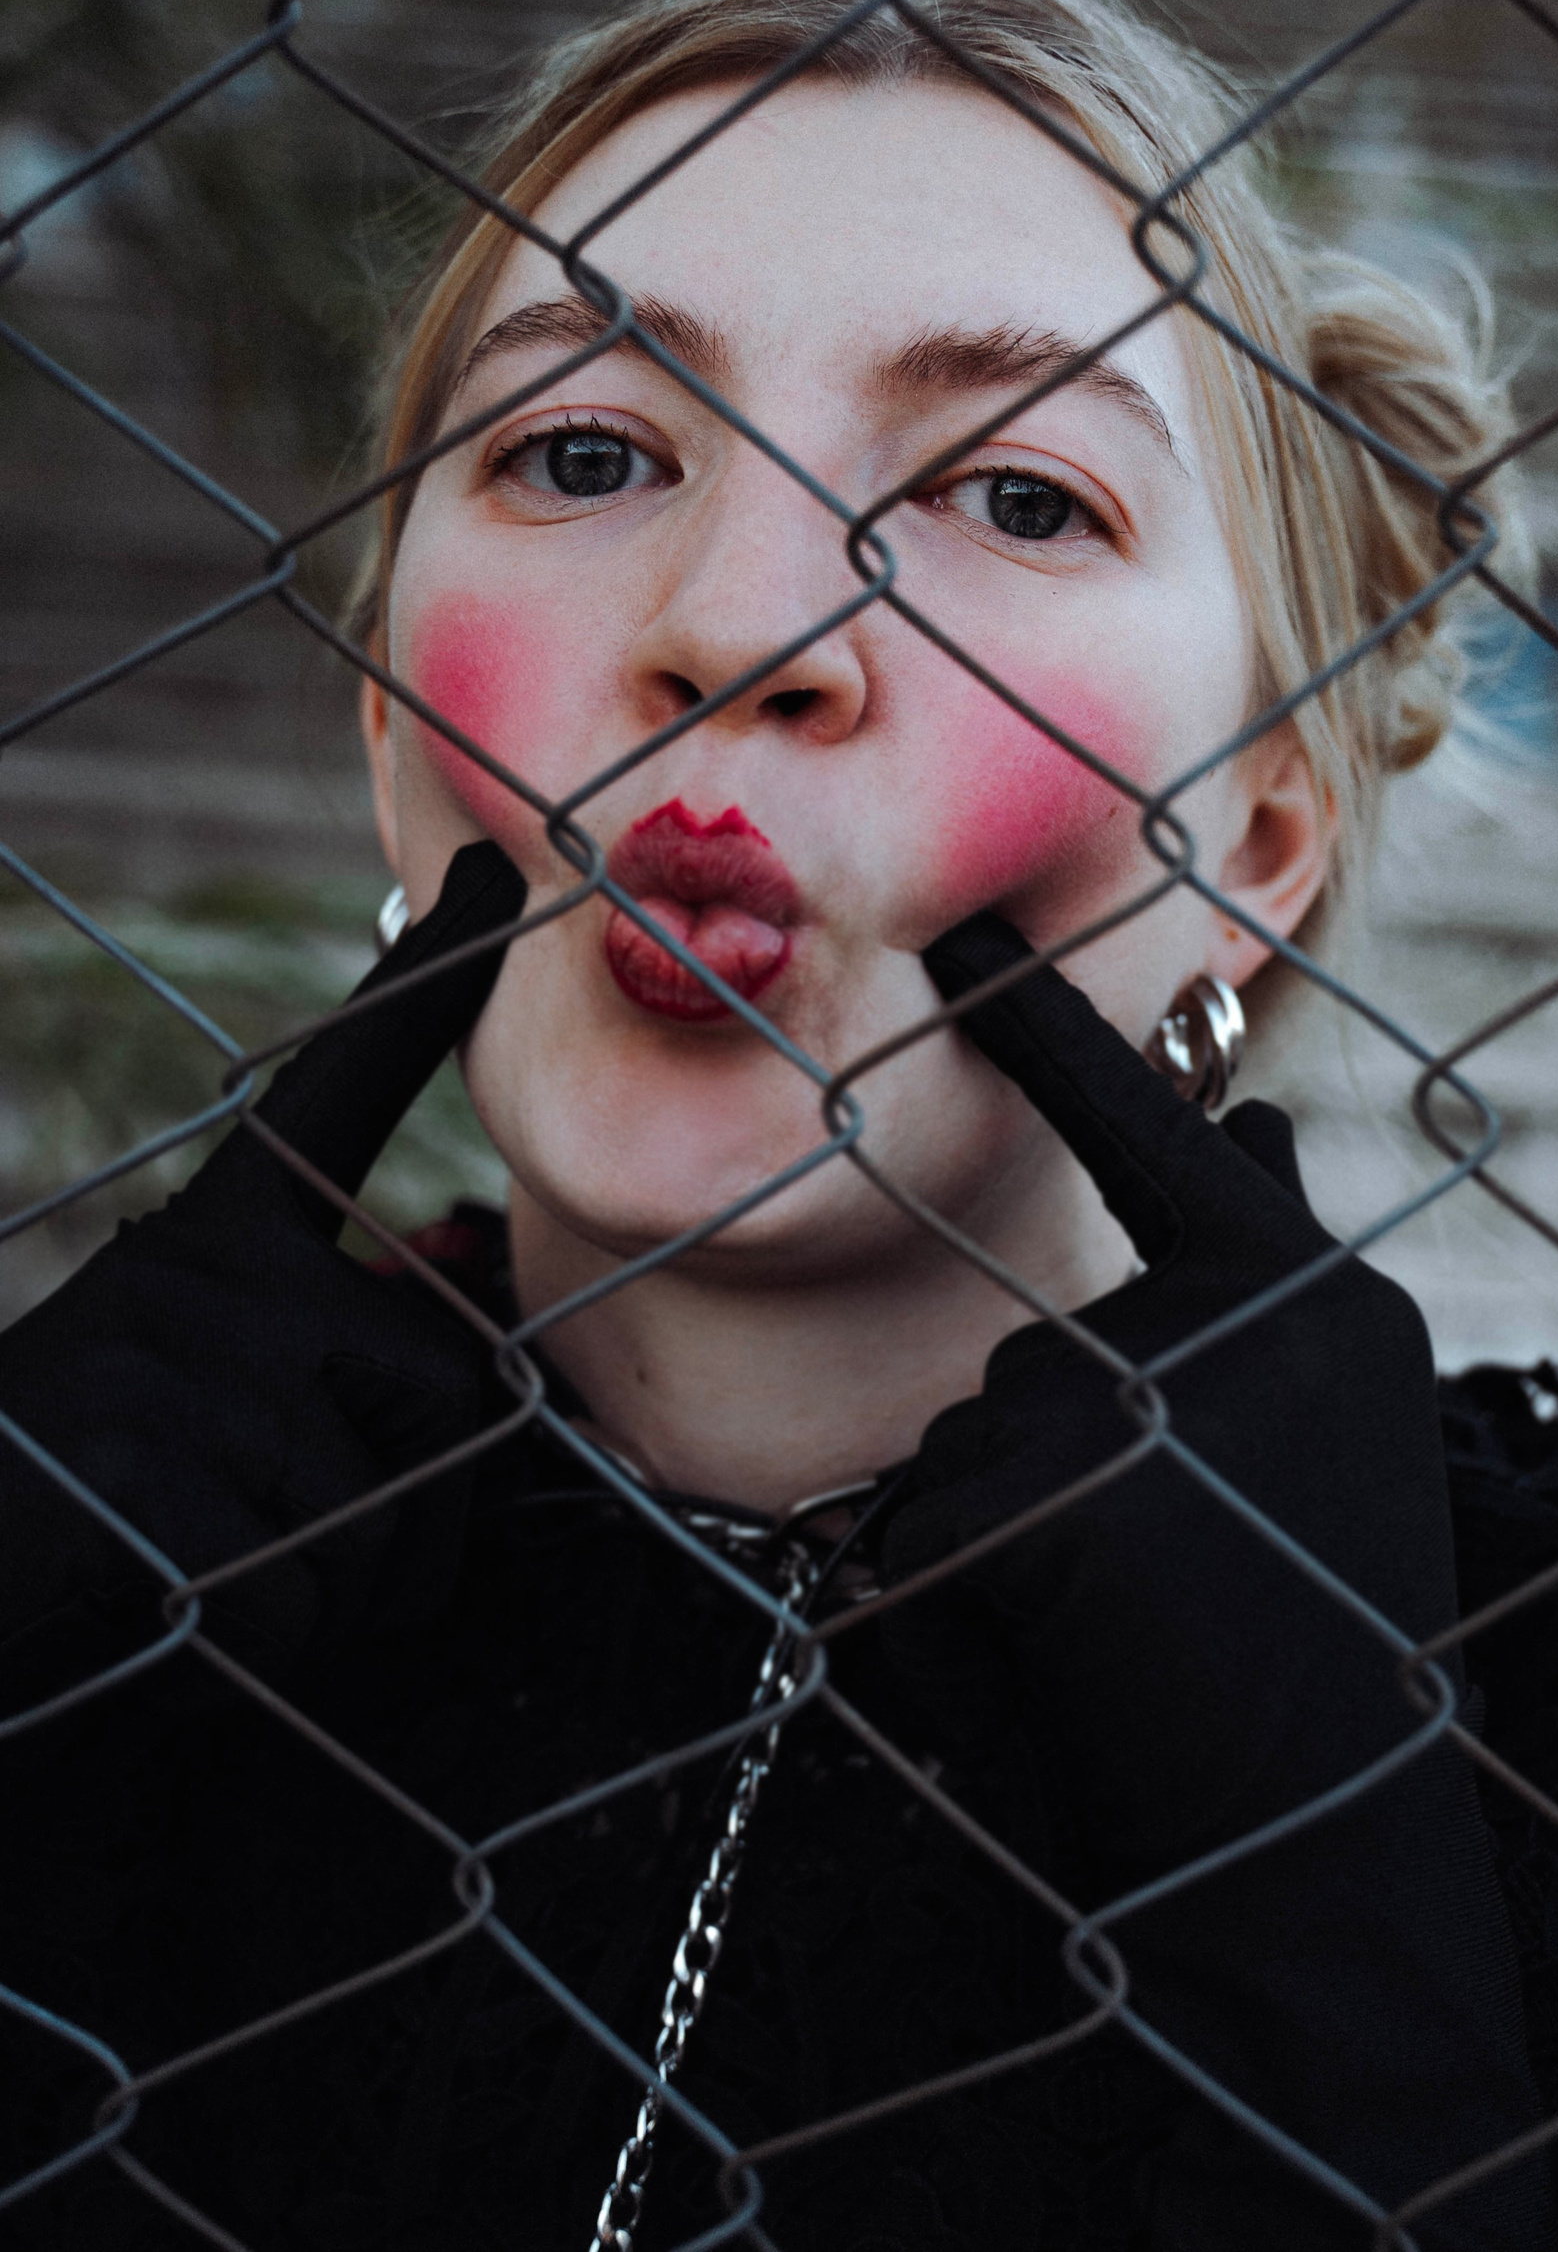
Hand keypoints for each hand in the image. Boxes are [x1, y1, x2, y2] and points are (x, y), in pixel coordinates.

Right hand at [0, 842, 526, 1712]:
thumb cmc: (90, 1507)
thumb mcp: (206, 1406)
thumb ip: (323, 1377)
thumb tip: (483, 1403)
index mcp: (216, 1244)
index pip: (336, 1095)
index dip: (421, 993)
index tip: (495, 880)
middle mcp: (210, 1275)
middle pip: (446, 1389)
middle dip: (415, 1507)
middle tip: (288, 1544)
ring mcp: (185, 1364)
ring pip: (388, 1512)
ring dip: (331, 1596)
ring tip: (200, 1568)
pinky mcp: (159, 1473)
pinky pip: (306, 1599)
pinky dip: (260, 1650)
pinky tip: (159, 1610)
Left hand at [881, 912, 1545, 2249]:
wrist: (1325, 1893)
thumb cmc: (1311, 1674)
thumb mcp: (1311, 1446)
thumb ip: (1258, 1293)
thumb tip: (1264, 1118)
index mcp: (1318, 1297)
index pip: (1158, 1132)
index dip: (1045, 1023)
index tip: (956, 924)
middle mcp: (1245, 1315)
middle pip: (1039, 1342)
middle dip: (1062, 1473)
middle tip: (1178, 1599)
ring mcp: (1142, 1394)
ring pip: (973, 1436)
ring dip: (1011, 1544)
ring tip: (1138, 1646)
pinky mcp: (1044, 1495)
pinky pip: (921, 1533)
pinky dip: (956, 1615)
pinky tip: (1074, 1679)